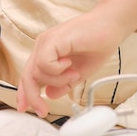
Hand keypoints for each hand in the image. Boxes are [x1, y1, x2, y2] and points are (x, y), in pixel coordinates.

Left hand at [16, 0, 136, 116]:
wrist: (112, 24)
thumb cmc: (98, 43)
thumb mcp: (79, 72)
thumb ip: (63, 84)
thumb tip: (50, 95)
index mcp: (46, 52)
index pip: (29, 75)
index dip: (25, 93)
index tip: (25, 108)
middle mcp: (43, 46)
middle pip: (27, 76)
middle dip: (33, 96)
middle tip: (43, 110)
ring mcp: (46, 41)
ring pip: (37, 71)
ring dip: (56, 80)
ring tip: (74, 74)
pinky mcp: (53, 39)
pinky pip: (44, 63)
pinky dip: (57, 70)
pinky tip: (70, 65)